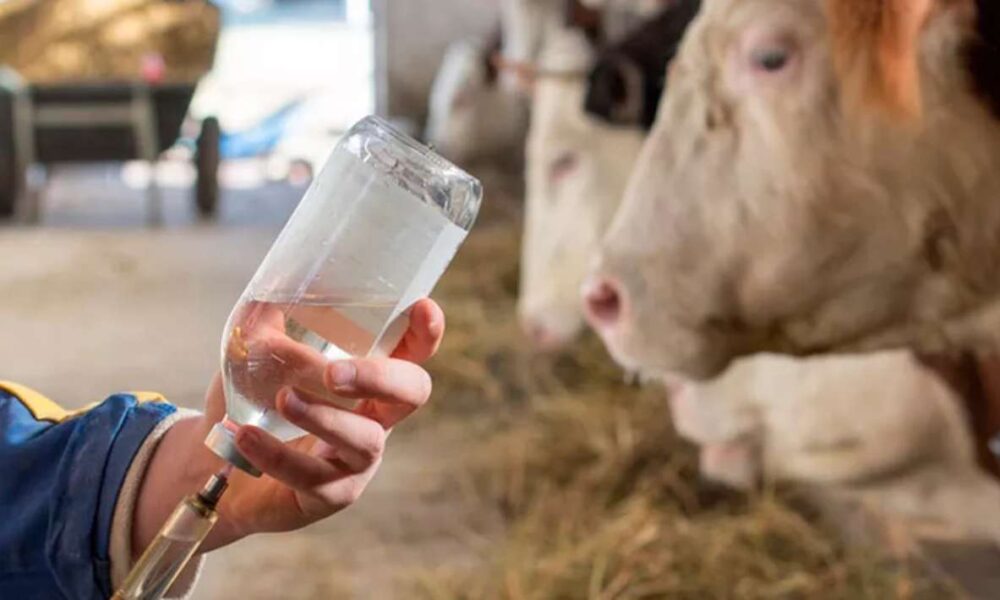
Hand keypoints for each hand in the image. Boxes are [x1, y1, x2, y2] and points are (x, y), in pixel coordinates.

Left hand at [131, 299, 444, 554]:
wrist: (219, 469)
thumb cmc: (252, 404)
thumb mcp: (253, 355)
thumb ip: (266, 322)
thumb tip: (272, 287)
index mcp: (368, 377)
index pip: (413, 351)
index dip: (426, 332)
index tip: (423, 306)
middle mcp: (375, 417)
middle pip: (412, 393)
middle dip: (381, 377)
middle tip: (334, 371)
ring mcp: (357, 459)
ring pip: (366, 440)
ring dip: (326, 418)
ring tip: (284, 399)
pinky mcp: (329, 495)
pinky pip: (314, 479)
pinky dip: (278, 454)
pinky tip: (246, 435)